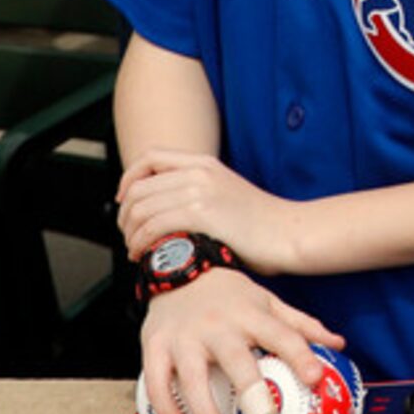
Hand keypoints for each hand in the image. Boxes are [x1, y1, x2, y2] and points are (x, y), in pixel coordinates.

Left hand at [117, 149, 305, 270]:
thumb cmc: (262, 223)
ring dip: (130, 235)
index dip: (128, 178)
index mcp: (205, 163)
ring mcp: (200, 192)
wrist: (289, 233)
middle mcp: (199, 173)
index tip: (124, 201)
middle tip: (129, 236)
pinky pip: (153, 227)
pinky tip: (146, 256)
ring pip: (141, 210)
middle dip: (124, 216)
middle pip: (139, 188)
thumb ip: (197, 192)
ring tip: (137, 250)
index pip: (149, 157)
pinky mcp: (202, 215)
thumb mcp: (227, 192)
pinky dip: (141, 244)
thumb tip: (162, 209)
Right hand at [138, 271, 340, 413]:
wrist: (177, 267)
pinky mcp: (154, 347)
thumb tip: (338, 344)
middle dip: (250, 389)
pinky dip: (168, 411)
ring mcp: (183, 338)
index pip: (281, 335)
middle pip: (234, 359)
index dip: (300, 355)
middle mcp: (217, 326)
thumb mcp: (267, 301)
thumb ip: (300, 325)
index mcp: (250, 314)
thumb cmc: (228, 294)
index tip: (315, 378)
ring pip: (191, 379)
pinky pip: (157, 384)